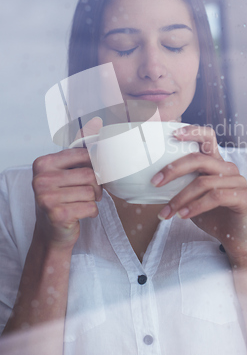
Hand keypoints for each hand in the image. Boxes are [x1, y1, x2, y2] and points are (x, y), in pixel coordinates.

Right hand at [32, 117, 102, 249]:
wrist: (51, 232)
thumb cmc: (62, 197)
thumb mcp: (67, 171)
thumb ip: (80, 149)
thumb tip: (97, 122)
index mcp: (43, 163)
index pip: (83, 155)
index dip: (95, 166)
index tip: (92, 175)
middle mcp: (41, 179)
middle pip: (89, 174)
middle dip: (96, 186)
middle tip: (89, 193)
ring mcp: (46, 197)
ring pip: (91, 192)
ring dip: (93, 200)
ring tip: (83, 203)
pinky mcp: (57, 214)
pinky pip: (90, 207)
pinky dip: (91, 212)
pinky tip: (79, 214)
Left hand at [152, 125, 246, 259]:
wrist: (234, 238)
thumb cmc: (211, 215)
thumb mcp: (192, 197)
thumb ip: (181, 184)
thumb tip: (152, 180)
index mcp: (216, 163)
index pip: (208, 137)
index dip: (192, 132)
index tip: (173, 135)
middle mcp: (228, 168)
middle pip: (199, 160)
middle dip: (174, 170)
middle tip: (155, 182)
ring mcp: (238, 181)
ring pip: (204, 182)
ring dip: (180, 198)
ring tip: (167, 212)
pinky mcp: (245, 196)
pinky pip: (215, 197)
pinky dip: (195, 207)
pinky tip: (182, 216)